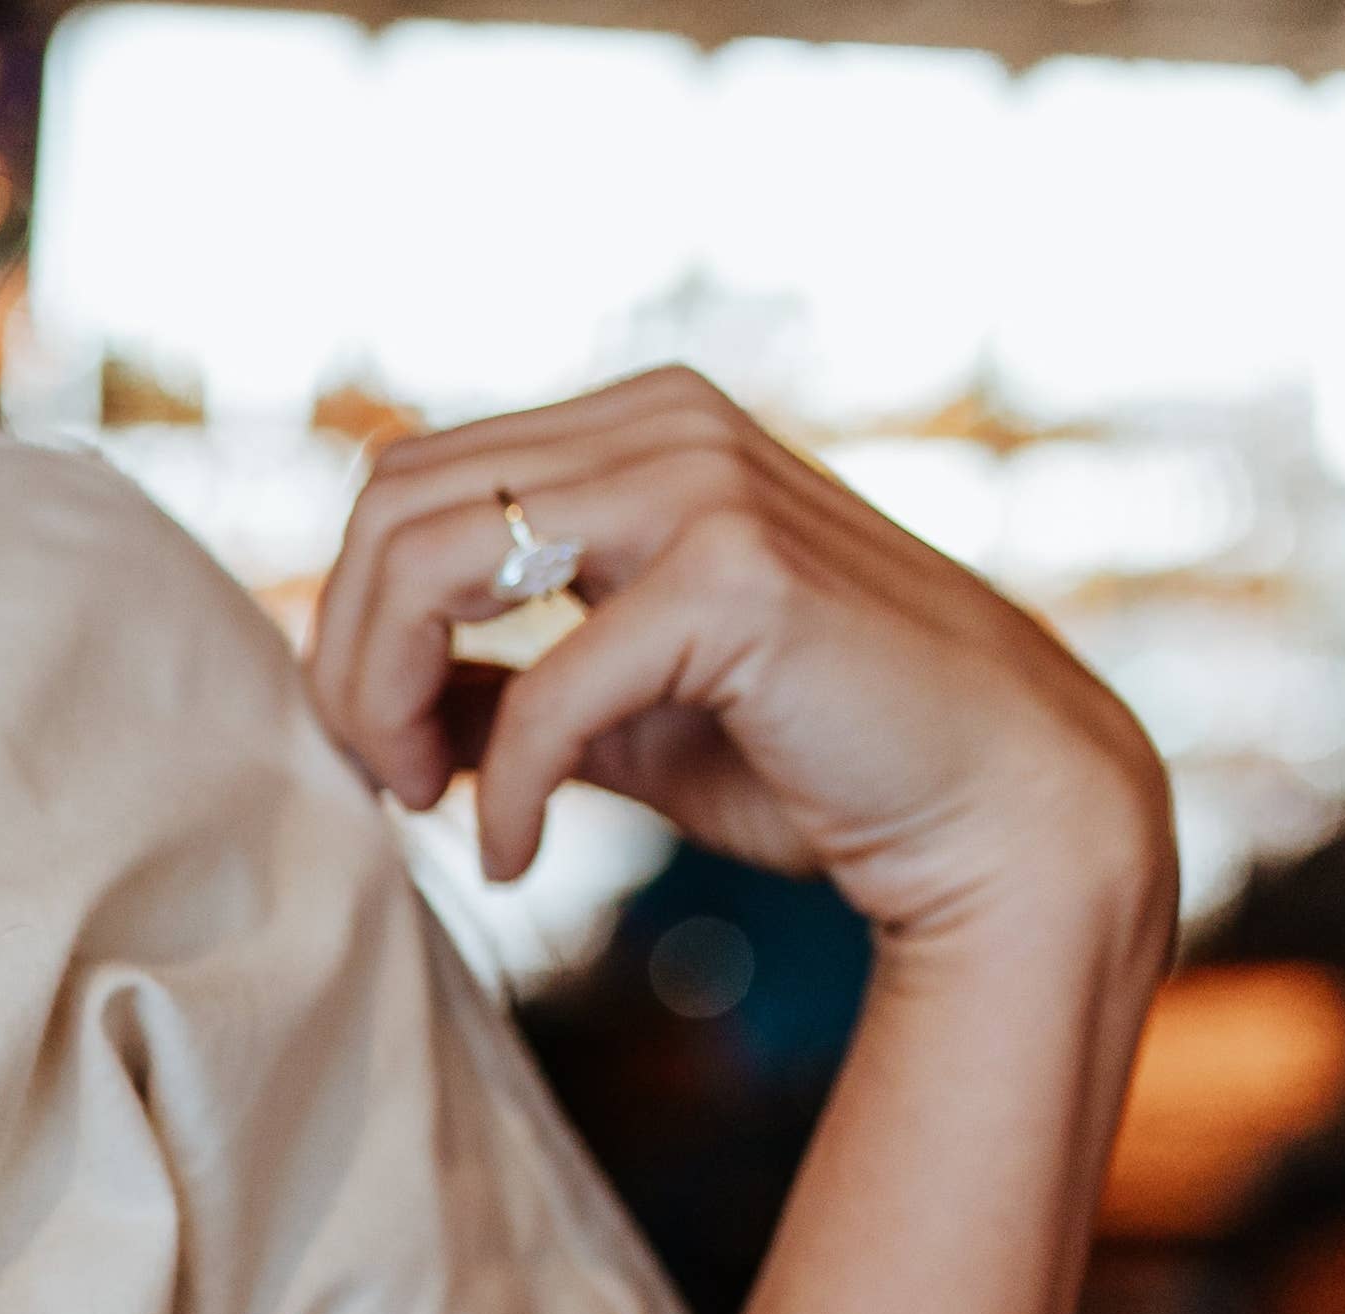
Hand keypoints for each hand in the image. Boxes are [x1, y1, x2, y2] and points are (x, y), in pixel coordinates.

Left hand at [307, 368, 1174, 971]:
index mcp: (636, 432)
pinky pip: (539, 686)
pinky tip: (513, 855)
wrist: (996, 808)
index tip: (379, 742)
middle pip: (393, 508)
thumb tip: (375, 705)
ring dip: (385, 701)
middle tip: (383, 779)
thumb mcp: (615, 718)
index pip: (410, 484)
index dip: (352, 618)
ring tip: (421, 803)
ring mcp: (704, 484)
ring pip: (428, 560)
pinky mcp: (737, 577)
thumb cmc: (811, 762)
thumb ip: (496, 689)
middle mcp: (667, 427)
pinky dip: (501, 790)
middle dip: (348, 659)